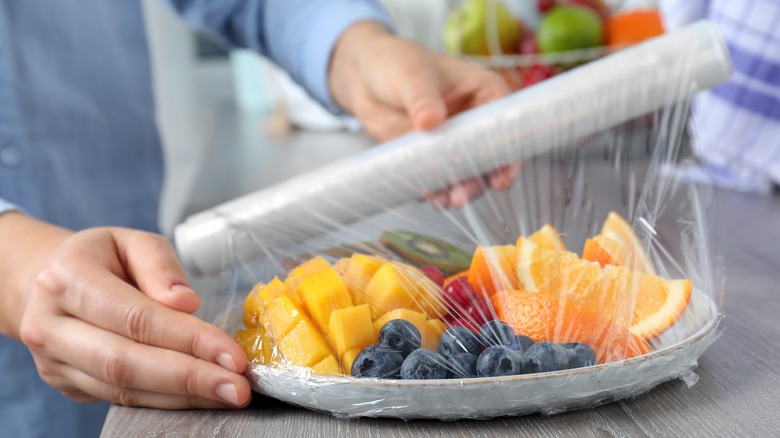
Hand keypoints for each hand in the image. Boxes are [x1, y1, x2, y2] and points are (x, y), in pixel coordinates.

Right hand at [1, 213, 249, 408]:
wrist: (47, 280)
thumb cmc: (102, 258)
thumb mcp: (133, 242)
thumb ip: (161, 266)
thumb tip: (186, 303)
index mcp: (67, 279)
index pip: (136, 317)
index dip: (188, 339)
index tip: (232, 354)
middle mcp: (50, 325)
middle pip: (125, 362)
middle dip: (189, 378)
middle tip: (238, 387)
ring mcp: (53, 362)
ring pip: (123, 389)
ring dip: (182, 396)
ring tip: (228, 394)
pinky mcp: (67, 385)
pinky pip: (121, 399)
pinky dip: (166, 401)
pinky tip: (200, 397)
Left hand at [329, 22, 518, 206]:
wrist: (364, 77)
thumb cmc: (396, 63)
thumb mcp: (411, 76)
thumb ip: (422, 99)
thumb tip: (430, 120)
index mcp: (484, 93)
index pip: (506, 125)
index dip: (508, 153)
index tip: (500, 177)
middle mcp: (474, 122)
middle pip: (489, 157)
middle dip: (479, 180)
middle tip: (461, 195)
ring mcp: (453, 142)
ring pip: (466, 173)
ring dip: (459, 190)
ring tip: (445, 201)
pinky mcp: (431, 157)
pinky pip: (439, 179)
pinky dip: (435, 190)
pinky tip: (427, 195)